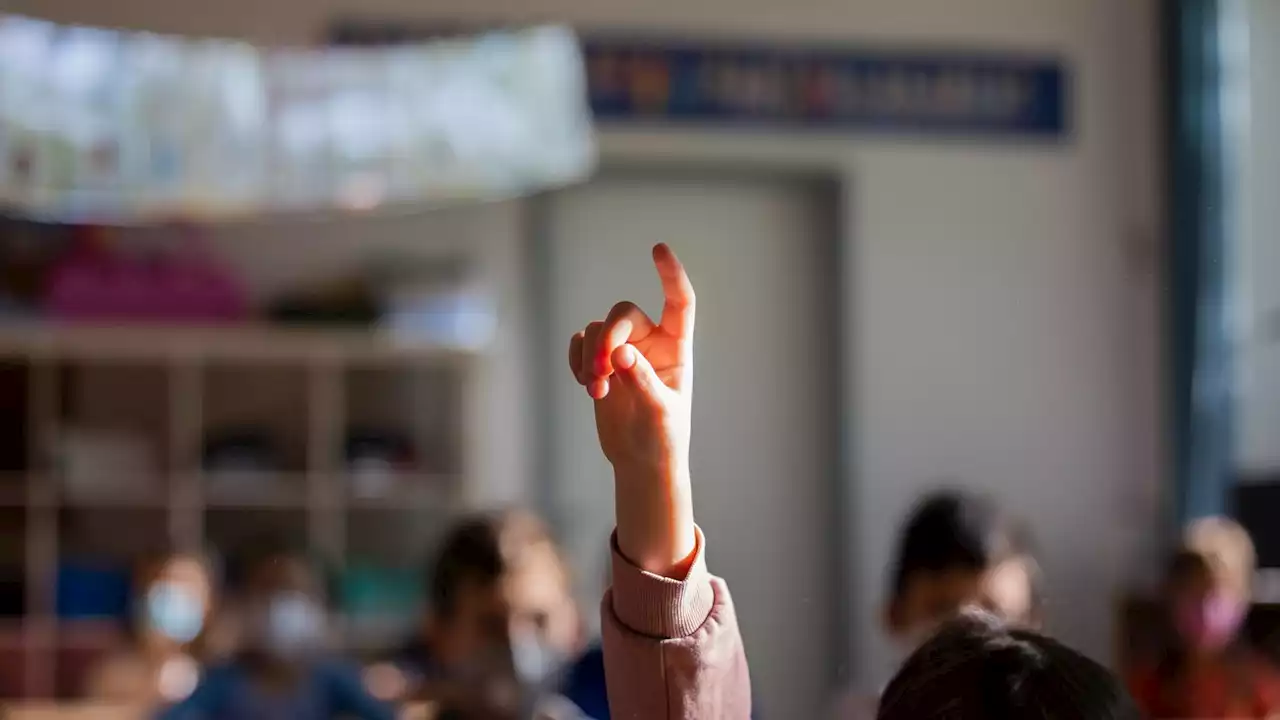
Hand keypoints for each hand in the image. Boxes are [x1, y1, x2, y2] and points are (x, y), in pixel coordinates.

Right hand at [568, 243, 696, 577]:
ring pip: (597, 330)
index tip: (658, 250)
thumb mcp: (657, 412)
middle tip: (601, 372)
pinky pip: (581, 343)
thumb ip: (641, 381)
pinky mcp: (600, 364)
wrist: (640, 461)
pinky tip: (586, 385)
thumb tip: (621, 354)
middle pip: (622, 315)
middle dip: (607, 338)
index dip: (670, 275)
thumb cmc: (661, 438)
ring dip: (590, 356)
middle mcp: (650, 343)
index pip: (678, 302)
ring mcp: (623, 352)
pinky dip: (577, 359)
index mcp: (676, 349)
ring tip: (594, 390)